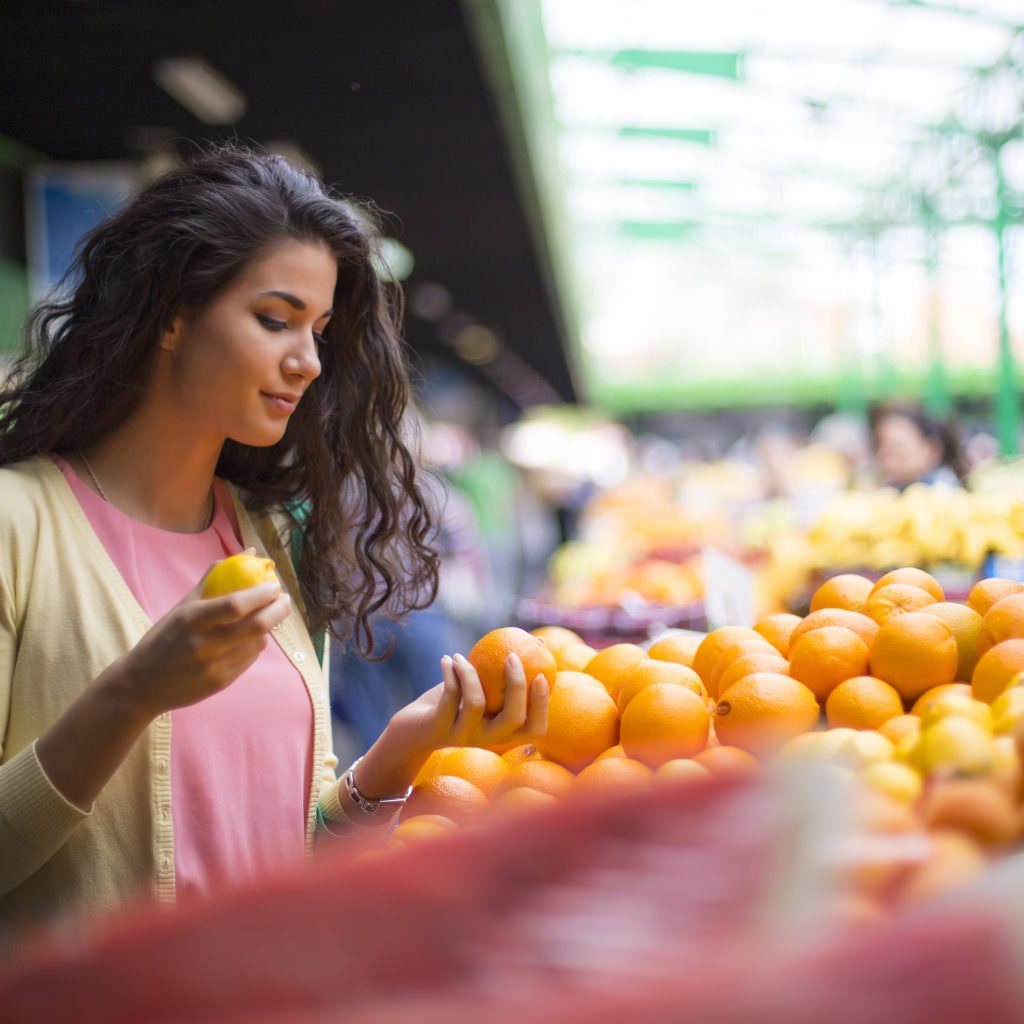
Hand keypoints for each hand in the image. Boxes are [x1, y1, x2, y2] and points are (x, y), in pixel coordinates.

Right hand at [115, 575, 291, 718]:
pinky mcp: (221, 682)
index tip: (274, 584)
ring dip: (268, 627)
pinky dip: (256, 644)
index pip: (236, 604)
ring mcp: (214, 665)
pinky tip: (251, 637)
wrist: (142, 684)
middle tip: (285, 599)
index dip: (262, 593)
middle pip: (257, 625)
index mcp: (191, 619)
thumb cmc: (164, 638)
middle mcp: (204, 643)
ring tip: (266, 616)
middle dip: (279, 609)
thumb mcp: (182, 607)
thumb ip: (213, 580)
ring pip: (258, 642)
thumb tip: (246, 552)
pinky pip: (250, 658)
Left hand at [352, 652, 548, 798]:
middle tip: (512, 655)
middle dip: (516, 685)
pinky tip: (447, 659)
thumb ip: (504, 671)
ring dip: (470, 673)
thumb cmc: (455, 702)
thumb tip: (540, 642)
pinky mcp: (440, 729)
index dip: (542, 704)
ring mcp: (464, 736)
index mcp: (503, 733)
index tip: (541, 675)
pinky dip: (451, 673)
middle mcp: (488, 740)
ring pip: (476, 703)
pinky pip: (450, 696)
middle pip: (513, 718)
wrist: (413, 729)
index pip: (535, 728)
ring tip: (462, 657)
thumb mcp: (482, 687)